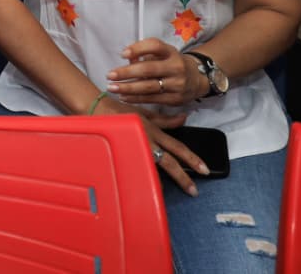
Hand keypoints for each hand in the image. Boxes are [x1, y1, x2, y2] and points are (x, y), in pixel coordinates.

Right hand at [91, 92, 205, 194]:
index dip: (192, 159)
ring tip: (168, 193)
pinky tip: (146, 186)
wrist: (95, 107)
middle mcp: (147, 140)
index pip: (178, 147)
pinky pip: (136, 167)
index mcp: (154, 131)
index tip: (204, 170)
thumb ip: (165, 120)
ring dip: (162, 181)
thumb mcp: (146, 113)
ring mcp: (135, 146)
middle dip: (183, 177)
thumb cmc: (119, 110)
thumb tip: (183, 119)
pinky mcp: (123, 150)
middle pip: (169, 162)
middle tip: (193, 190)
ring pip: (153, 167)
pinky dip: (143, 177)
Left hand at [104, 38, 207, 106]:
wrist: (197, 79)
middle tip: (110, 75)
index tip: (122, 54)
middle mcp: (176, 67)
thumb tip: (127, 58)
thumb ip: (145, 53)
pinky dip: (136, 98)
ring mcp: (177, 84)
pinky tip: (123, 97)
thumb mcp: (162, 53)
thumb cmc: (171, 63)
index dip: (138, 48)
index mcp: (171, 52)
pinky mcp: (176, 99)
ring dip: (128, 88)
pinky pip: (152, 99)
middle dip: (126, 72)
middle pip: (148, 69)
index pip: (155, 46)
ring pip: (149, 87)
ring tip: (112, 87)